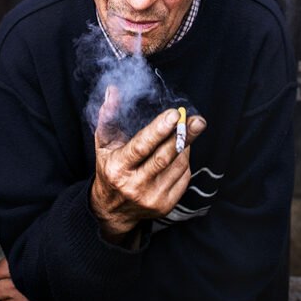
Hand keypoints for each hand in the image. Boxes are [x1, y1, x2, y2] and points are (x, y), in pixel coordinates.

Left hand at [0, 258, 65, 300]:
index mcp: (24, 266)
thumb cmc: (60, 276)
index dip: (6, 272)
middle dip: (6, 289)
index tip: (13, 274)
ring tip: (29, 300)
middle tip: (19, 289)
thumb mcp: (43, 259)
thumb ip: (26, 258)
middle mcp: (21, 287)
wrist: (78, 293)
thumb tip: (13, 258)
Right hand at [89, 86, 206, 241]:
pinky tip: (181, 150)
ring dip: (185, 145)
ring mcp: (152, 198)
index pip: (141, 147)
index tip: (174, 114)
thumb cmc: (109, 168)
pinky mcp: (165, 205)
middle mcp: (135, 185)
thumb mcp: (103, 143)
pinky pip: (184, 177)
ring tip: (187, 131)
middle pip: (165, 157)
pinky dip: (185, 160)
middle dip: (183, 136)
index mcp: (118, 167)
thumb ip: (108, 115)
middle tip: (197, 120)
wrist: (113, 210)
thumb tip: (113, 90)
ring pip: (177, 165)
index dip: (159, 130)